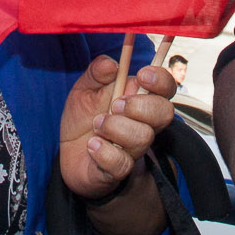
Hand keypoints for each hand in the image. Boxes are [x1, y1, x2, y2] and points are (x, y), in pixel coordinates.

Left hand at [56, 56, 175, 201]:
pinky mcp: (119, 170)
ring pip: (142, 138)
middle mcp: (143, 124)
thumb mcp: (84, 89)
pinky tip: (92, 145)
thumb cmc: (84, 118)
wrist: (68, 154)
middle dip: (139, 106)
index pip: (166, 87)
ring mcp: (133, 149)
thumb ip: (96, 73)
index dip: (161, 80)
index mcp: (139, 99)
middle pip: (165, 113)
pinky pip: (120, 163)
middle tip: (115, 105)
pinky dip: (103, 151)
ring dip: (115, 127)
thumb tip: (111, 64)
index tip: (142, 76)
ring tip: (96, 124)